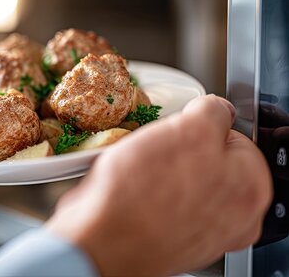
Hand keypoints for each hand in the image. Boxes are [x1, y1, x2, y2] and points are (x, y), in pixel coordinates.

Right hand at [46, 95, 272, 275]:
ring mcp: (199, 231)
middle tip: (154, 149)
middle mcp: (233, 218)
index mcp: (251, 189)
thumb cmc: (142, 195)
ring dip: (156, 167)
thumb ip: (213, 111)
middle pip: (207, 158)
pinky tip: (128, 187)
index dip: (201, 125)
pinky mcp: (166, 237)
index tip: (180, 129)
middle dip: (177, 148)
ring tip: (136, 170)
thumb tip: (216, 109)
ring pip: (178, 177)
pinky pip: (156, 198)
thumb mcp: (189, 129)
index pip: (234, 135)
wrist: (98, 241)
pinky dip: (141, 188)